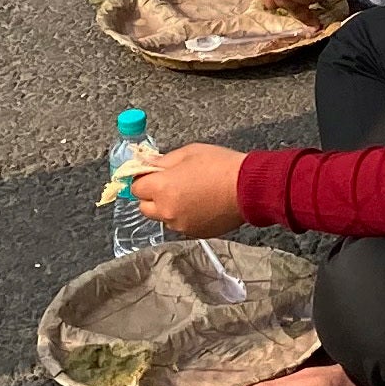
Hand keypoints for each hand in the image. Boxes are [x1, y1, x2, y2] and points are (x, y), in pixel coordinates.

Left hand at [123, 141, 246, 238]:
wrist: (248, 187)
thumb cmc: (221, 165)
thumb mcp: (189, 152)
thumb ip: (162, 161)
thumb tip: (146, 164)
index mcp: (162, 188)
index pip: (136, 188)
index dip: (143, 179)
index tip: (151, 174)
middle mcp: (167, 211)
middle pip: (144, 207)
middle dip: (152, 196)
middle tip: (169, 184)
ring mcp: (180, 225)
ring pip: (163, 218)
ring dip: (168, 208)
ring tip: (190, 193)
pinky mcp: (195, 233)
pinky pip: (181, 225)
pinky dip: (185, 216)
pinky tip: (201, 204)